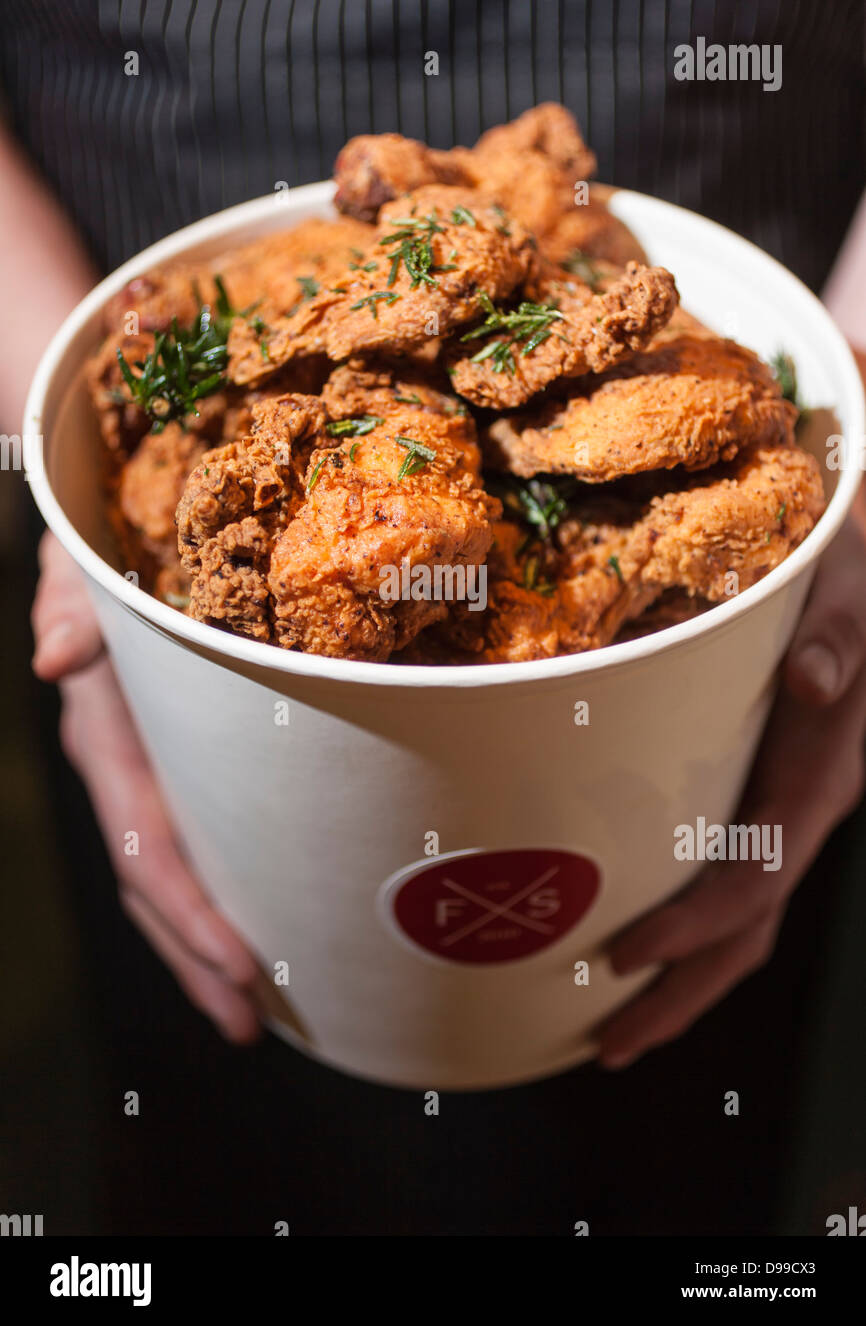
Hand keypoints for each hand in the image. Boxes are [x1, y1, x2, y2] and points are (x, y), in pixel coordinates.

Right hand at [31, 533, 260, 1042]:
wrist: (99, 545)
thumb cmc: (98, 556)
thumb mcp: (81, 569)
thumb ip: (70, 607)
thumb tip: (52, 657)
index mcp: (106, 736)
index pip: (146, 843)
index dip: (190, 910)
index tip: (242, 965)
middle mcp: (123, 770)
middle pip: (155, 886)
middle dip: (197, 959)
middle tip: (251, 1024)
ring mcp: (146, 775)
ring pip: (168, 880)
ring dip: (203, 947)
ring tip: (252, 1010)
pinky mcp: (171, 768)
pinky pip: (187, 845)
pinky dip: (213, 897)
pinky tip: (252, 931)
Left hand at [597, 513, 865, 1068]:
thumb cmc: (857, 577)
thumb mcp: (854, 592)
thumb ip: (843, 636)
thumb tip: (813, 679)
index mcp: (821, 780)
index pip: (759, 879)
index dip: (696, 924)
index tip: (627, 952)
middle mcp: (802, 810)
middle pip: (748, 931)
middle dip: (683, 995)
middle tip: (609, 1047)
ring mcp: (784, 810)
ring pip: (742, 920)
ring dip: (682, 979)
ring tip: (612, 1023)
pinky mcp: (764, 794)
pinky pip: (731, 880)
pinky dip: (688, 927)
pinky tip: (639, 936)